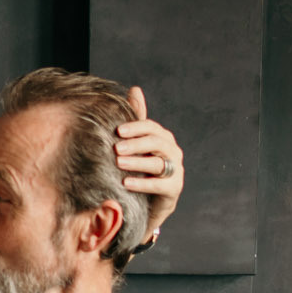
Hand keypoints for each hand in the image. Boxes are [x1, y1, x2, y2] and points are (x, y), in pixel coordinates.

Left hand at [114, 85, 182, 238]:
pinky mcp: (174, 188)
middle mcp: (172, 151)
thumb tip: (135, 89)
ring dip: (137, 161)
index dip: (135, 127)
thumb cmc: (139, 169)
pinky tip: (126, 182)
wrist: (147, 203)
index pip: (151, 127)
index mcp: (162, 137)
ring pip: (158, 162)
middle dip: (136, 144)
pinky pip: (159, 184)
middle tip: (116, 148)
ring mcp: (175, 169)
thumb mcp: (135, 144)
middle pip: (156, 142)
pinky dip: (143, 182)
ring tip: (119, 163)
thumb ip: (136, 119)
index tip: (117, 131)